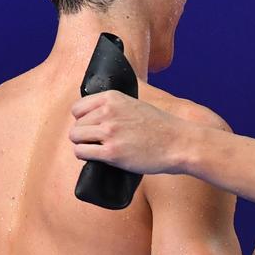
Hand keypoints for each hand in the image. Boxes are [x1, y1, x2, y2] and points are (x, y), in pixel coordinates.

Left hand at [69, 90, 186, 174]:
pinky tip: (98, 156)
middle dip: (85, 134)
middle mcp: (108, 112)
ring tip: (99, 149)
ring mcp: (109, 132)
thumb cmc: (160, 127)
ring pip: (76, 137)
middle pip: (76, 125)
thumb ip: (115, 107)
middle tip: (100, 142)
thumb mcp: (135, 105)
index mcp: (113, 97)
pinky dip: (85, 156)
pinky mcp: (111, 152)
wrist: (179, 142)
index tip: (92, 127)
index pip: (78, 108)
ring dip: (84, 145)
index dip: (83, 120)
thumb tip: (93, 117)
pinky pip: (81, 152)